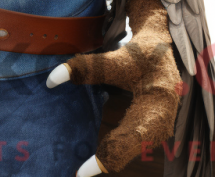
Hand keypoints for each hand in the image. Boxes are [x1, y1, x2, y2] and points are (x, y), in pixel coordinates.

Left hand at [46, 0, 179, 174]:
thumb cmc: (141, 53)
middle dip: (108, 160)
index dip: (109, 154)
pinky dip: (115, 151)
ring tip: (84, 170)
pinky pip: (132, 144)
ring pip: (133, 149)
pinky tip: (96, 159)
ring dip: (111, 158)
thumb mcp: (117, 58)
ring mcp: (159, 128)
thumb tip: (51, 80)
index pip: (132, 136)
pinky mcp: (150, 128)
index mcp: (159, 103)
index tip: (83, 171)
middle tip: (79, 174)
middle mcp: (163, 121)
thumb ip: (86, 68)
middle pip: (133, 148)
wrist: (162, 50)